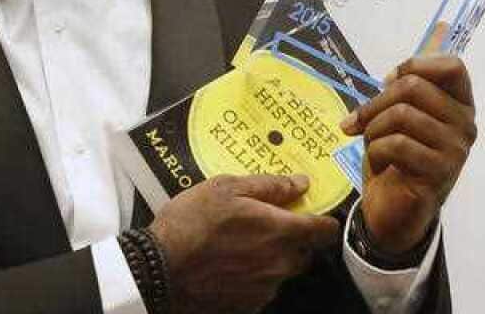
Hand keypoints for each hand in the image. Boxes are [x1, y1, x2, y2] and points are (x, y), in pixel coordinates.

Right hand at [148, 174, 341, 313]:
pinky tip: (231, 265)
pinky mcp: (248, 305)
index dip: (325, 220)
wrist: (159, 270)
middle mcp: (280, 264)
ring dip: (273, 258)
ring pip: (283, 271)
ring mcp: (265, 288)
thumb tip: (300, 183)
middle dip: (294, 240)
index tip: (316, 214)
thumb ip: (269, 186)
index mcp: (280, 232)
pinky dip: (255, 276)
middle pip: (305, 253)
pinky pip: (263, 287)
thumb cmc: (191, 223)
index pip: (324, 230)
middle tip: (269, 225)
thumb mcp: (226, 188)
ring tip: (242, 245)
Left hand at [339, 27, 476, 255]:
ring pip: (401, 115)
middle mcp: (465, 125)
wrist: (393, 210)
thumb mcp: (403, 113)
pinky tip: (381, 164)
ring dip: (372, 129)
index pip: (452, 66)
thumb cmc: (398, 157)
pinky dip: (376, 152)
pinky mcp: (439, 174)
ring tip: (372, 144)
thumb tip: (440, 28)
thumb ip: (416, 78)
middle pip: (413, 87)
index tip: (389, 83)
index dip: (414, 66)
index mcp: (460, 105)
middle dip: (376, 102)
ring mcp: (456, 151)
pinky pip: (397, 145)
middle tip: (361, 122)